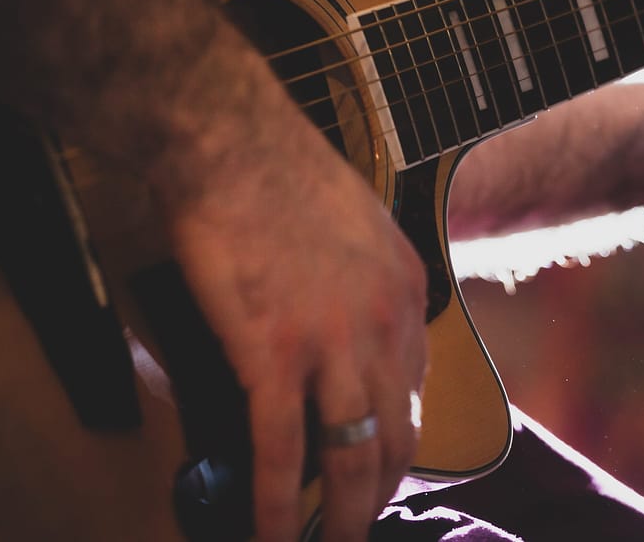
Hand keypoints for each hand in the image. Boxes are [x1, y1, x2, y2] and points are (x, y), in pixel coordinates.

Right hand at [157, 71, 427, 541]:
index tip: (374, 467)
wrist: (232, 142)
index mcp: (404, 291)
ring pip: (350, 459)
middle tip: (355, 526)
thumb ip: (359, 277)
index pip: (411, 388)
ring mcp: (333, 345)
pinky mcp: (274, 356)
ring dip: (340, 520)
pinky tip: (270, 540)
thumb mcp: (352, 221)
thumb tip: (341, 316)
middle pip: (394, 437)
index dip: (393, 441)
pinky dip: (275, 510)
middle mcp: (384, 325)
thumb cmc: (275, 169)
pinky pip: (279, 453)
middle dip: (376, 495)